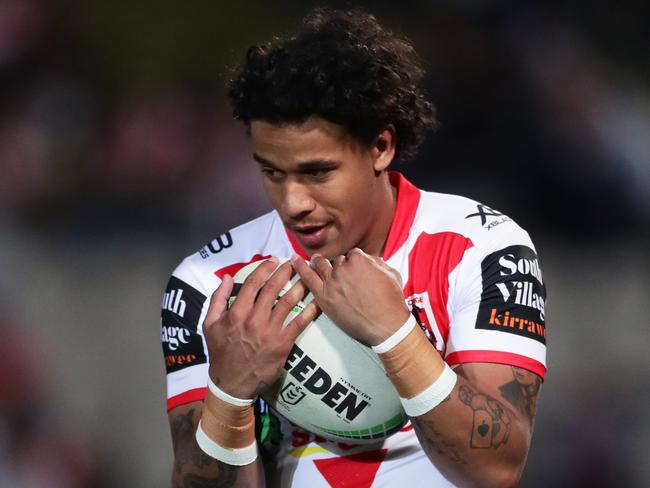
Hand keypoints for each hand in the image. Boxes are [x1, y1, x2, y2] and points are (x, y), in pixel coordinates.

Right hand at [203, 258, 318, 398]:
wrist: (232, 383)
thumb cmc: (220, 353)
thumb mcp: (210, 325)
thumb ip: (217, 299)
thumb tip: (226, 278)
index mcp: (236, 313)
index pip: (253, 283)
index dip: (264, 268)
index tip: (273, 260)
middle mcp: (254, 319)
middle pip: (273, 289)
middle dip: (285, 272)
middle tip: (295, 263)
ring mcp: (270, 331)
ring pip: (288, 302)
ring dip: (300, 286)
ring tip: (308, 276)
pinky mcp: (283, 344)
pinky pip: (299, 323)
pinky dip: (310, 311)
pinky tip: (318, 301)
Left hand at [291, 249, 409, 345]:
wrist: (386, 325)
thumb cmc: (391, 301)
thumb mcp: (391, 273)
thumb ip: (377, 263)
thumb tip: (370, 260)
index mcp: (359, 259)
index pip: (351, 255)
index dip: (353, 262)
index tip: (354, 269)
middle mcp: (343, 268)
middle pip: (336, 261)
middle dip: (340, 266)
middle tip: (341, 273)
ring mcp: (331, 282)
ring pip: (321, 266)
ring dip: (318, 262)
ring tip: (315, 260)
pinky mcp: (324, 297)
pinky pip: (308, 278)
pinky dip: (299, 268)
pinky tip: (293, 260)